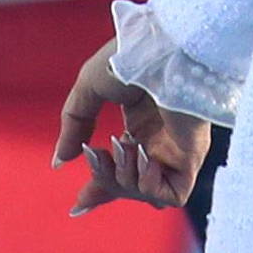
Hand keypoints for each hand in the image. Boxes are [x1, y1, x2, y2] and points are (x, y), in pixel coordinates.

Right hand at [53, 45, 210, 214]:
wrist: (158, 50)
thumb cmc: (127, 59)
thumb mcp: (88, 92)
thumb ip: (74, 128)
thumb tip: (59, 162)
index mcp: (142, 124)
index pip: (122, 168)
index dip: (100, 189)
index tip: (79, 202)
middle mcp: (161, 140)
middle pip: (133, 188)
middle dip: (107, 185)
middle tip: (97, 157)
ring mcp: (178, 150)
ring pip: (148, 195)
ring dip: (122, 180)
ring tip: (122, 145)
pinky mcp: (193, 157)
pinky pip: (172, 197)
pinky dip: (147, 186)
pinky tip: (141, 155)